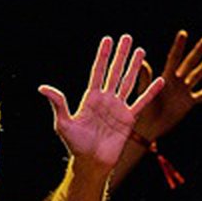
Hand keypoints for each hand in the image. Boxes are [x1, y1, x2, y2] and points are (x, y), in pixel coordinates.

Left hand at [39, 35, 164, 170]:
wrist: (92, 162)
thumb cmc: (76, 145)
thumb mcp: (63, 123)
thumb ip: (58, 103)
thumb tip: (42, 87)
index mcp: (90, 98)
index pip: (97, 71)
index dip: (103, 55)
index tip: (108, 39)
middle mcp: (106, 99)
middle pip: (115, 72)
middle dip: (121, 54)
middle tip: (127, 37)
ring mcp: (118, 108)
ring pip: (128, 82)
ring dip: (135, 66)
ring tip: (141, 50)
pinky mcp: (129, 119)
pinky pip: (141, 102)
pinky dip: (150, 92)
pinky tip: (159, 81)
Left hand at [134, 30, 201, 140]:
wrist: (147, 128)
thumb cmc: (141, 109)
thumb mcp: (144, 92)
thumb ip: (145, 78)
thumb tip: (143, 62)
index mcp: (165, 77)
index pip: (174, 58)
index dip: (179, 46)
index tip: (183, 33)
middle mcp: (176, 82)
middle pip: (188, 64)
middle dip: (197, 52)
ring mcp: (183, 92)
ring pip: (197, 76)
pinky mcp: (188, 103)